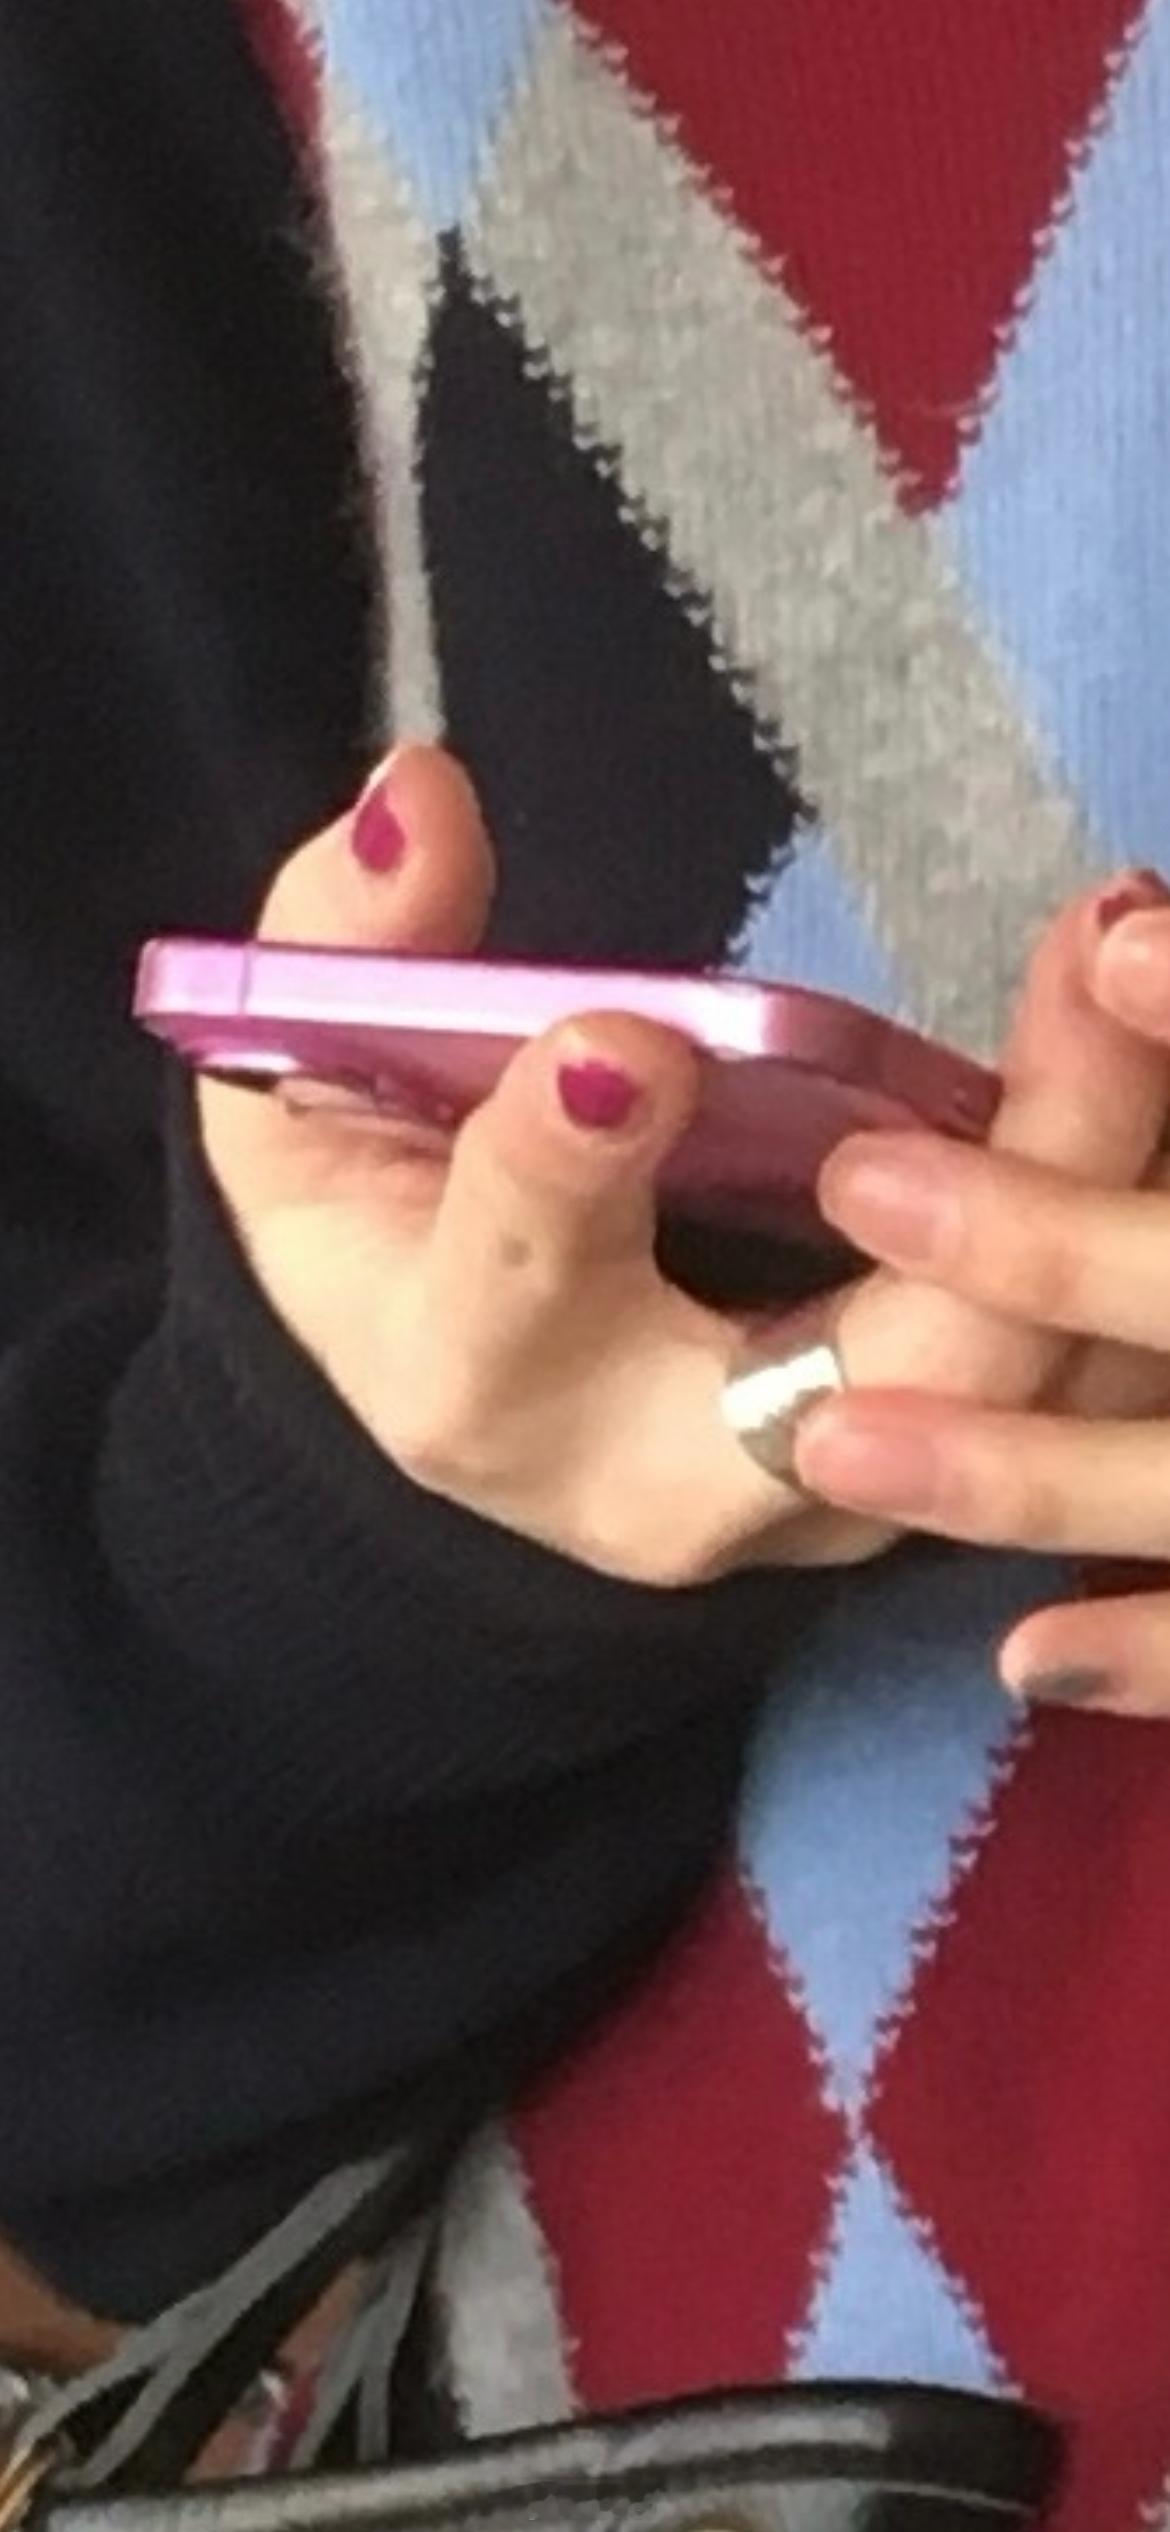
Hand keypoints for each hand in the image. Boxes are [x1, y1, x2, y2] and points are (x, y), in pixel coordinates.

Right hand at [200, 749, 1163, 1589]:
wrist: (491, 1415)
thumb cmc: (388, 1246)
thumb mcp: (300, 1106)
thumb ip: (347, 948)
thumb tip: (425, 799)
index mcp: (480, 1382)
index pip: (518, 1286)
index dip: (561, 1171)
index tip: (622, 1046)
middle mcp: (682, 1480)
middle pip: (867, 1369)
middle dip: (996, 1181)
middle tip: (1091, 961)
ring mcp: (844, 1492)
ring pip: (1019, 1375)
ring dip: (1109, 1167)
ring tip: (1144, 964)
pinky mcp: (944, 1465)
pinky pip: (1071, 1352)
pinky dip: (1124, 1190)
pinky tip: (1148, 1019)